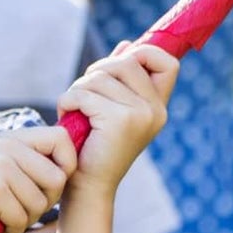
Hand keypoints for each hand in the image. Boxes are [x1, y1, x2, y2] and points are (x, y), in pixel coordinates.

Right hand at [0, 125, 75, 232]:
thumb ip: (25, 159)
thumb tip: (66, 170)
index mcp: (11, 137)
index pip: (62, 138)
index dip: (67, 163)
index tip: (51, 184)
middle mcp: (8, 146)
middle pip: (57, 178)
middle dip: (46, 201)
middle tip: (23, 208)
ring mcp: (0, 167)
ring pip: (41, 203)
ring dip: (26, 218)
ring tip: (4, 216)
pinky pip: (22, 219)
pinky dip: (11, 229)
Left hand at [57, 42, 177, 193]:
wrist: (88, 186)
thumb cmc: (95, 147)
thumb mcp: (112, 109)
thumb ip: (121, 79)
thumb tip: (126, 45)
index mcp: (158, 107)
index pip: (167, 62)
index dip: (144, 52)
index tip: (120, 62)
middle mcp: (155, 110)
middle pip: (126, 61)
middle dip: (97, 71)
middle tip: (83, 94)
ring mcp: (141, 114)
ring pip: (101, 75)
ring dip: (78, 88)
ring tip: (73, 108)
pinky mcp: (120, 120)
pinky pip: (85, 92)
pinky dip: (68, 100)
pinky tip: (66, 115)